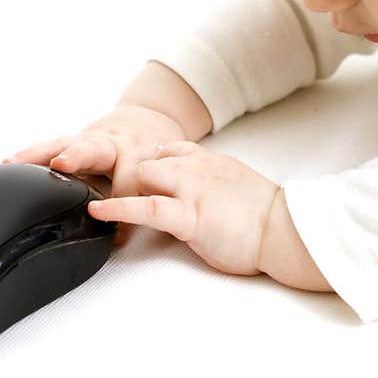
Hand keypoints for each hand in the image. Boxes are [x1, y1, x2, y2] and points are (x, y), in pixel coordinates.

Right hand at [1, 104, 187, 216]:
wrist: (144, 120)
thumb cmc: (147, 153)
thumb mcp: (153, 177)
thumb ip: (139, 201)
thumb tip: (120, 239)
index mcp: (135, 154)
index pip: (131, 178)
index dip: (124, 201)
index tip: (117, 231)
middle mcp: (109, 142)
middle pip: (94, 147)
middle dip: (78, 154)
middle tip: (63, 162)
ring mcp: (87, 139)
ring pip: (63, 142)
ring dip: (40, 152)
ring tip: (15, 163)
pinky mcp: (70, 141)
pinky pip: (48, 146)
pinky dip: (29, 154)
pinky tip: (8, 163)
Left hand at [87, 140, 279, 276]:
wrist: (286, 229)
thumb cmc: (267, 217)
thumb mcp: (237, 187)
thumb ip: (214, 183)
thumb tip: (203, 194)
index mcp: (209, 162)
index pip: (170, 149)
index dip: (148, 161)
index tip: (132, 169)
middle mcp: (197, 168)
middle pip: (148, 160)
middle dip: (127, 175)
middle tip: (106, 188)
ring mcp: (191, 189)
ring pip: (143, 175)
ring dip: (119, 186)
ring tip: (90, 197)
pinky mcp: (189, 215)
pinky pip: (147, 207)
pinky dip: (119, 208)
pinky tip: (98, 211)